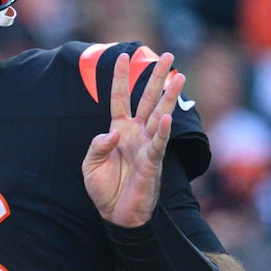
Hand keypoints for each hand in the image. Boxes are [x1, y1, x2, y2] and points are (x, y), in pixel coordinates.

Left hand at [82, 51, 183, 227]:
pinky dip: (162, 132)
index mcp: (118, 129)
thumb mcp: (90, 165)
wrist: (116, 215)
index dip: (120, 77)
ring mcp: (145, 145)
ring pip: (159, 115)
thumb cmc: (104, 189)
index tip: (122, 55)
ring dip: (169, 97)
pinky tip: (166, 118)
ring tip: (179, 77)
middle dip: (157, 77)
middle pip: (147, 99)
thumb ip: (97, 146)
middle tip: (169, 56)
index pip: (119, 97)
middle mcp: (135, 133)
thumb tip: (113, 133)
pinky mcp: (152, 162)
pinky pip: (158, 144)